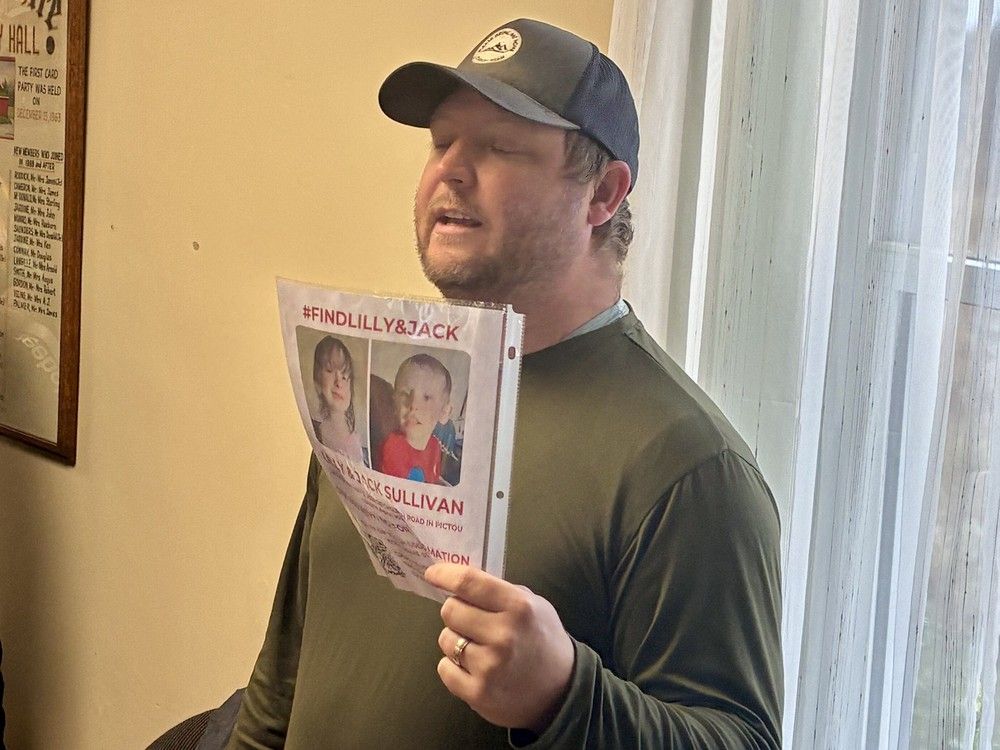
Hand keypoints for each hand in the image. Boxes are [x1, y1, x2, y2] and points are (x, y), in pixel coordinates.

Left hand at [424, 563, 573, 733]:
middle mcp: (503, 635)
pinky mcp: (478, 693)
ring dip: (456, 639)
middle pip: (450, 610)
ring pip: (445, 639)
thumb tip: (460, 581)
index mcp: (518, 607)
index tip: (433, 573)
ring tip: (478, 646)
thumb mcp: (534, 605)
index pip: (469, 582)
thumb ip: (500, 592)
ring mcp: (489, 666)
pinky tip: (474, 667)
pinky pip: (444, 668)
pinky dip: (454, 666)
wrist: (562, 691)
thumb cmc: (543, 640)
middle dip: (457, 611)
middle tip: (472, 619)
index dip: (445, 575)